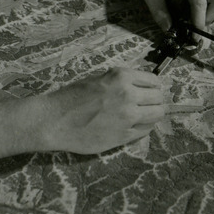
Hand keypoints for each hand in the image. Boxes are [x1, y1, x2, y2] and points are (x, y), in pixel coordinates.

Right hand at [41, 68, 164, 153]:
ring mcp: (128, 117)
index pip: (154, 80)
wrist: (55, 120)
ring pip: (157, 114)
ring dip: (153, 114)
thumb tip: (139, 85)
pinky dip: (144, 127)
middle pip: (159, 98)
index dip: (153, 86)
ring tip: (144, 115)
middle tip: (148, 103)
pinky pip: (146, 130)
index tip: (151, 90)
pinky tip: (135, 125)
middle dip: (156, 100)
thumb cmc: (72, 97)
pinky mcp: (124, 135)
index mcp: (121, 77)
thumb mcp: (98, 78)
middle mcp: (128, 95)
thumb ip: (120, 81)